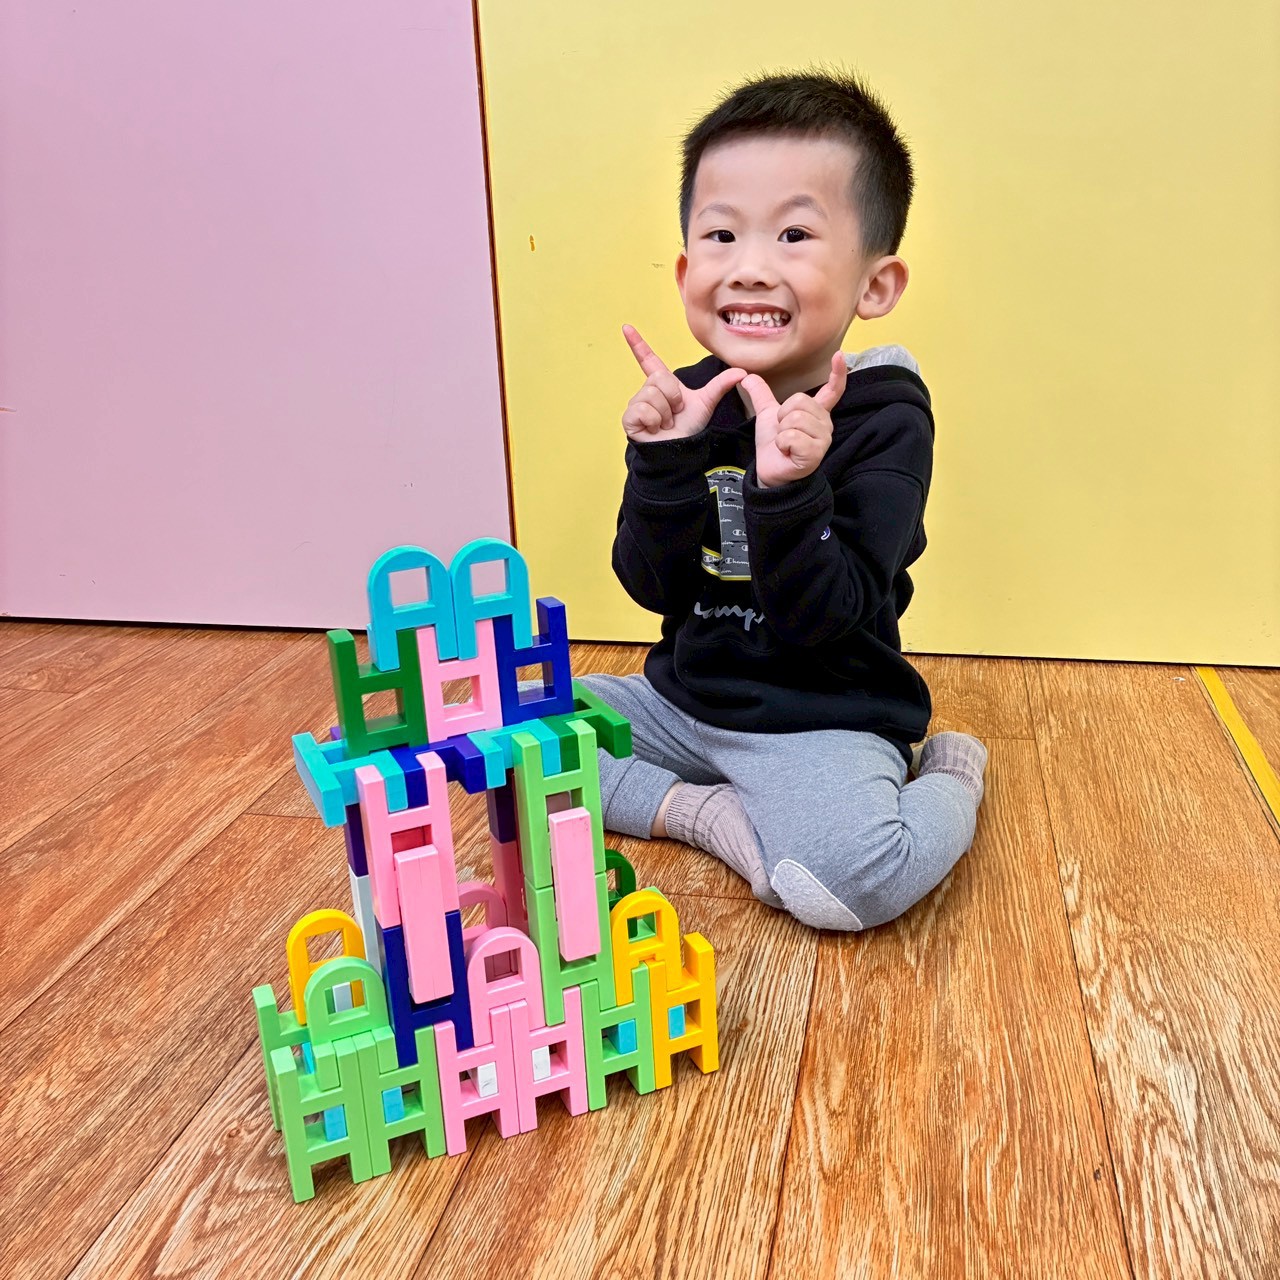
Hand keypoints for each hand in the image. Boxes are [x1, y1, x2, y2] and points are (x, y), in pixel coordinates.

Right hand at [621, 324, 748, 442]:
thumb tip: (742, 372)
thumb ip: (721, 385)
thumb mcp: (706, 402)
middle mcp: (648, 390)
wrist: (681, 451)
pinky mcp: (630, 418)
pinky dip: (655, 421)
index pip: (648, 359)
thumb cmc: (688, 428)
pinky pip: (644, 409)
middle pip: (660, 378)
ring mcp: (637, 403)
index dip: (637, 343)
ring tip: (666, 423)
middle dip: (673, 398)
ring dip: (666, 412)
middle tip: (675, 413)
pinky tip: (655, 429)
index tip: (626, 327)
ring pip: (653, 394)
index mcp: (663, 383)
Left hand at [741, 352, 847, 487]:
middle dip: (782, 416)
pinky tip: (786, 452)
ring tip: (785, 443)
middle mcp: (825, 424)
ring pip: (795, 419)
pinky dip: (782, 444)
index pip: (833, 390)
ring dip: (781, 432)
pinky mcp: (815, 453)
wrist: (769, 470)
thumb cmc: (774, 445)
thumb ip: (761, 394)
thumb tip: (747, 375)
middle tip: (783, 433)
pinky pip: (792, 436)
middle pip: (800, 401)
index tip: (839, 355)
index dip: (838, 373)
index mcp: (816, 412)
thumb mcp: (767, 415)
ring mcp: (823, 439)